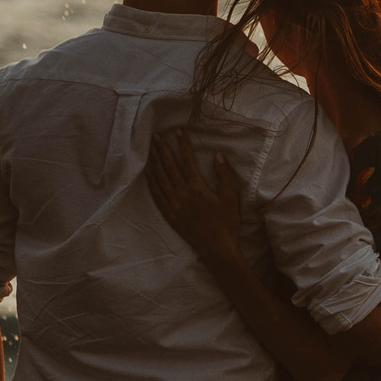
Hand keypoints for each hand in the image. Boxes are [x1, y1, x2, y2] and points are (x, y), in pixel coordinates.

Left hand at [146, 129, 243, 258]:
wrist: (216, 248)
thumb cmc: (227, 223)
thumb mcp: (231, 198)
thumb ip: (224, 175)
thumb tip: (218, 155)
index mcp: (197, 188)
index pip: (187, 160)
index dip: (182, 145)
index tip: (178, 132)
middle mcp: (181, 194)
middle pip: (169, 166)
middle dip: (162, 149)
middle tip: (156, 136)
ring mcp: (172, 204)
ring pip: (160, 178)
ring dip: (155, 162)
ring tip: (151, 149)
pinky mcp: (168, 213)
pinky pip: (156, 194)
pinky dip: (151, 181)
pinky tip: (149, 172)